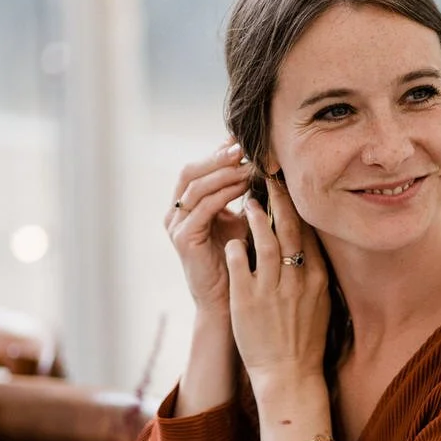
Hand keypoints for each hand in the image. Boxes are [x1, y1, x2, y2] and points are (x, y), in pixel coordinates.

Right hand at [165, 141, 253, 314]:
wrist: (230, 301)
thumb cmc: (240, 261)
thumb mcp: (242, 220)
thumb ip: (245, 194)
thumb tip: (264, 163)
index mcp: (187, 206)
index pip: (198, 169)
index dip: (217, 152)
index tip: (243, 140)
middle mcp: (176, 213)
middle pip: (190, 171)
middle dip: (217, 157)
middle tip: (242, 147)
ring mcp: (176, 226)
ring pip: (195, 186)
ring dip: (223, 172)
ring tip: (247, 164)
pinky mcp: (184, 239)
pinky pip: (203, 207)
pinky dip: (223, 193)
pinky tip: (243, 185)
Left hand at [225, 176, 329, 387]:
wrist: (289, 374)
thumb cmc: (304, 339)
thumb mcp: (320, 302)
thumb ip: (315, 271)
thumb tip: (310, 241)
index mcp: (317, 278)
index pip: (308, 232)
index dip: (298, 206)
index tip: (290, 187)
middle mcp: (297, 279)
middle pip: (289, 229)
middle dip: (278, 200)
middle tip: (268, 179)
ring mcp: (272, 289)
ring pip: (264, 241)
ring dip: (255, 218)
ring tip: (247, 203)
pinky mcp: (247, 301)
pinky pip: (239, 264)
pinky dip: (236, 247)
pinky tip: (232, 239)